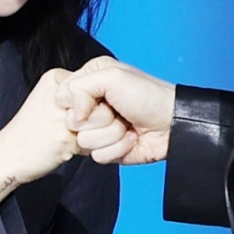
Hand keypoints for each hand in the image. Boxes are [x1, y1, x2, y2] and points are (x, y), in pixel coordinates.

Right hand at [0, 67, 105, 201]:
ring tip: (73, 140)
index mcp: (56, 78)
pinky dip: (89, 150)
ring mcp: (63, 113)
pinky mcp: (66, 135)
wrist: (6, 156)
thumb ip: (75, 97)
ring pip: (106, 121)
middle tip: (76, 131)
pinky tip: (68, 149)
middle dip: (99, 122)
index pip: (97, 86)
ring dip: (97, 136)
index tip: (78, 118)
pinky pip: (97, 141)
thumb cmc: (29, 132)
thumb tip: (108, 101)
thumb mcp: (49, 102)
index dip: (95, 106)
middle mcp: (62, 91)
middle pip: (105, 102)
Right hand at [57, 58, 176, 164]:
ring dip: (110, 134)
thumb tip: (72, 114)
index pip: (61, 96)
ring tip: (127, 124)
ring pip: (83, 141)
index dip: (76, 101)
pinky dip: (117, 148)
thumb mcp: (112, 76)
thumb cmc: (148, 95)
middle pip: (70, 122)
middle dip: (97, 119)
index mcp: (89, 81)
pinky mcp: (107, 149)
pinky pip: (97, 156)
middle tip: (116, 110)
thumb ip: (80, 87)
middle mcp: (91, 105)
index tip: (96, 98)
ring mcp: (98, 129)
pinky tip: (131, 138)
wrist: (172, 123)